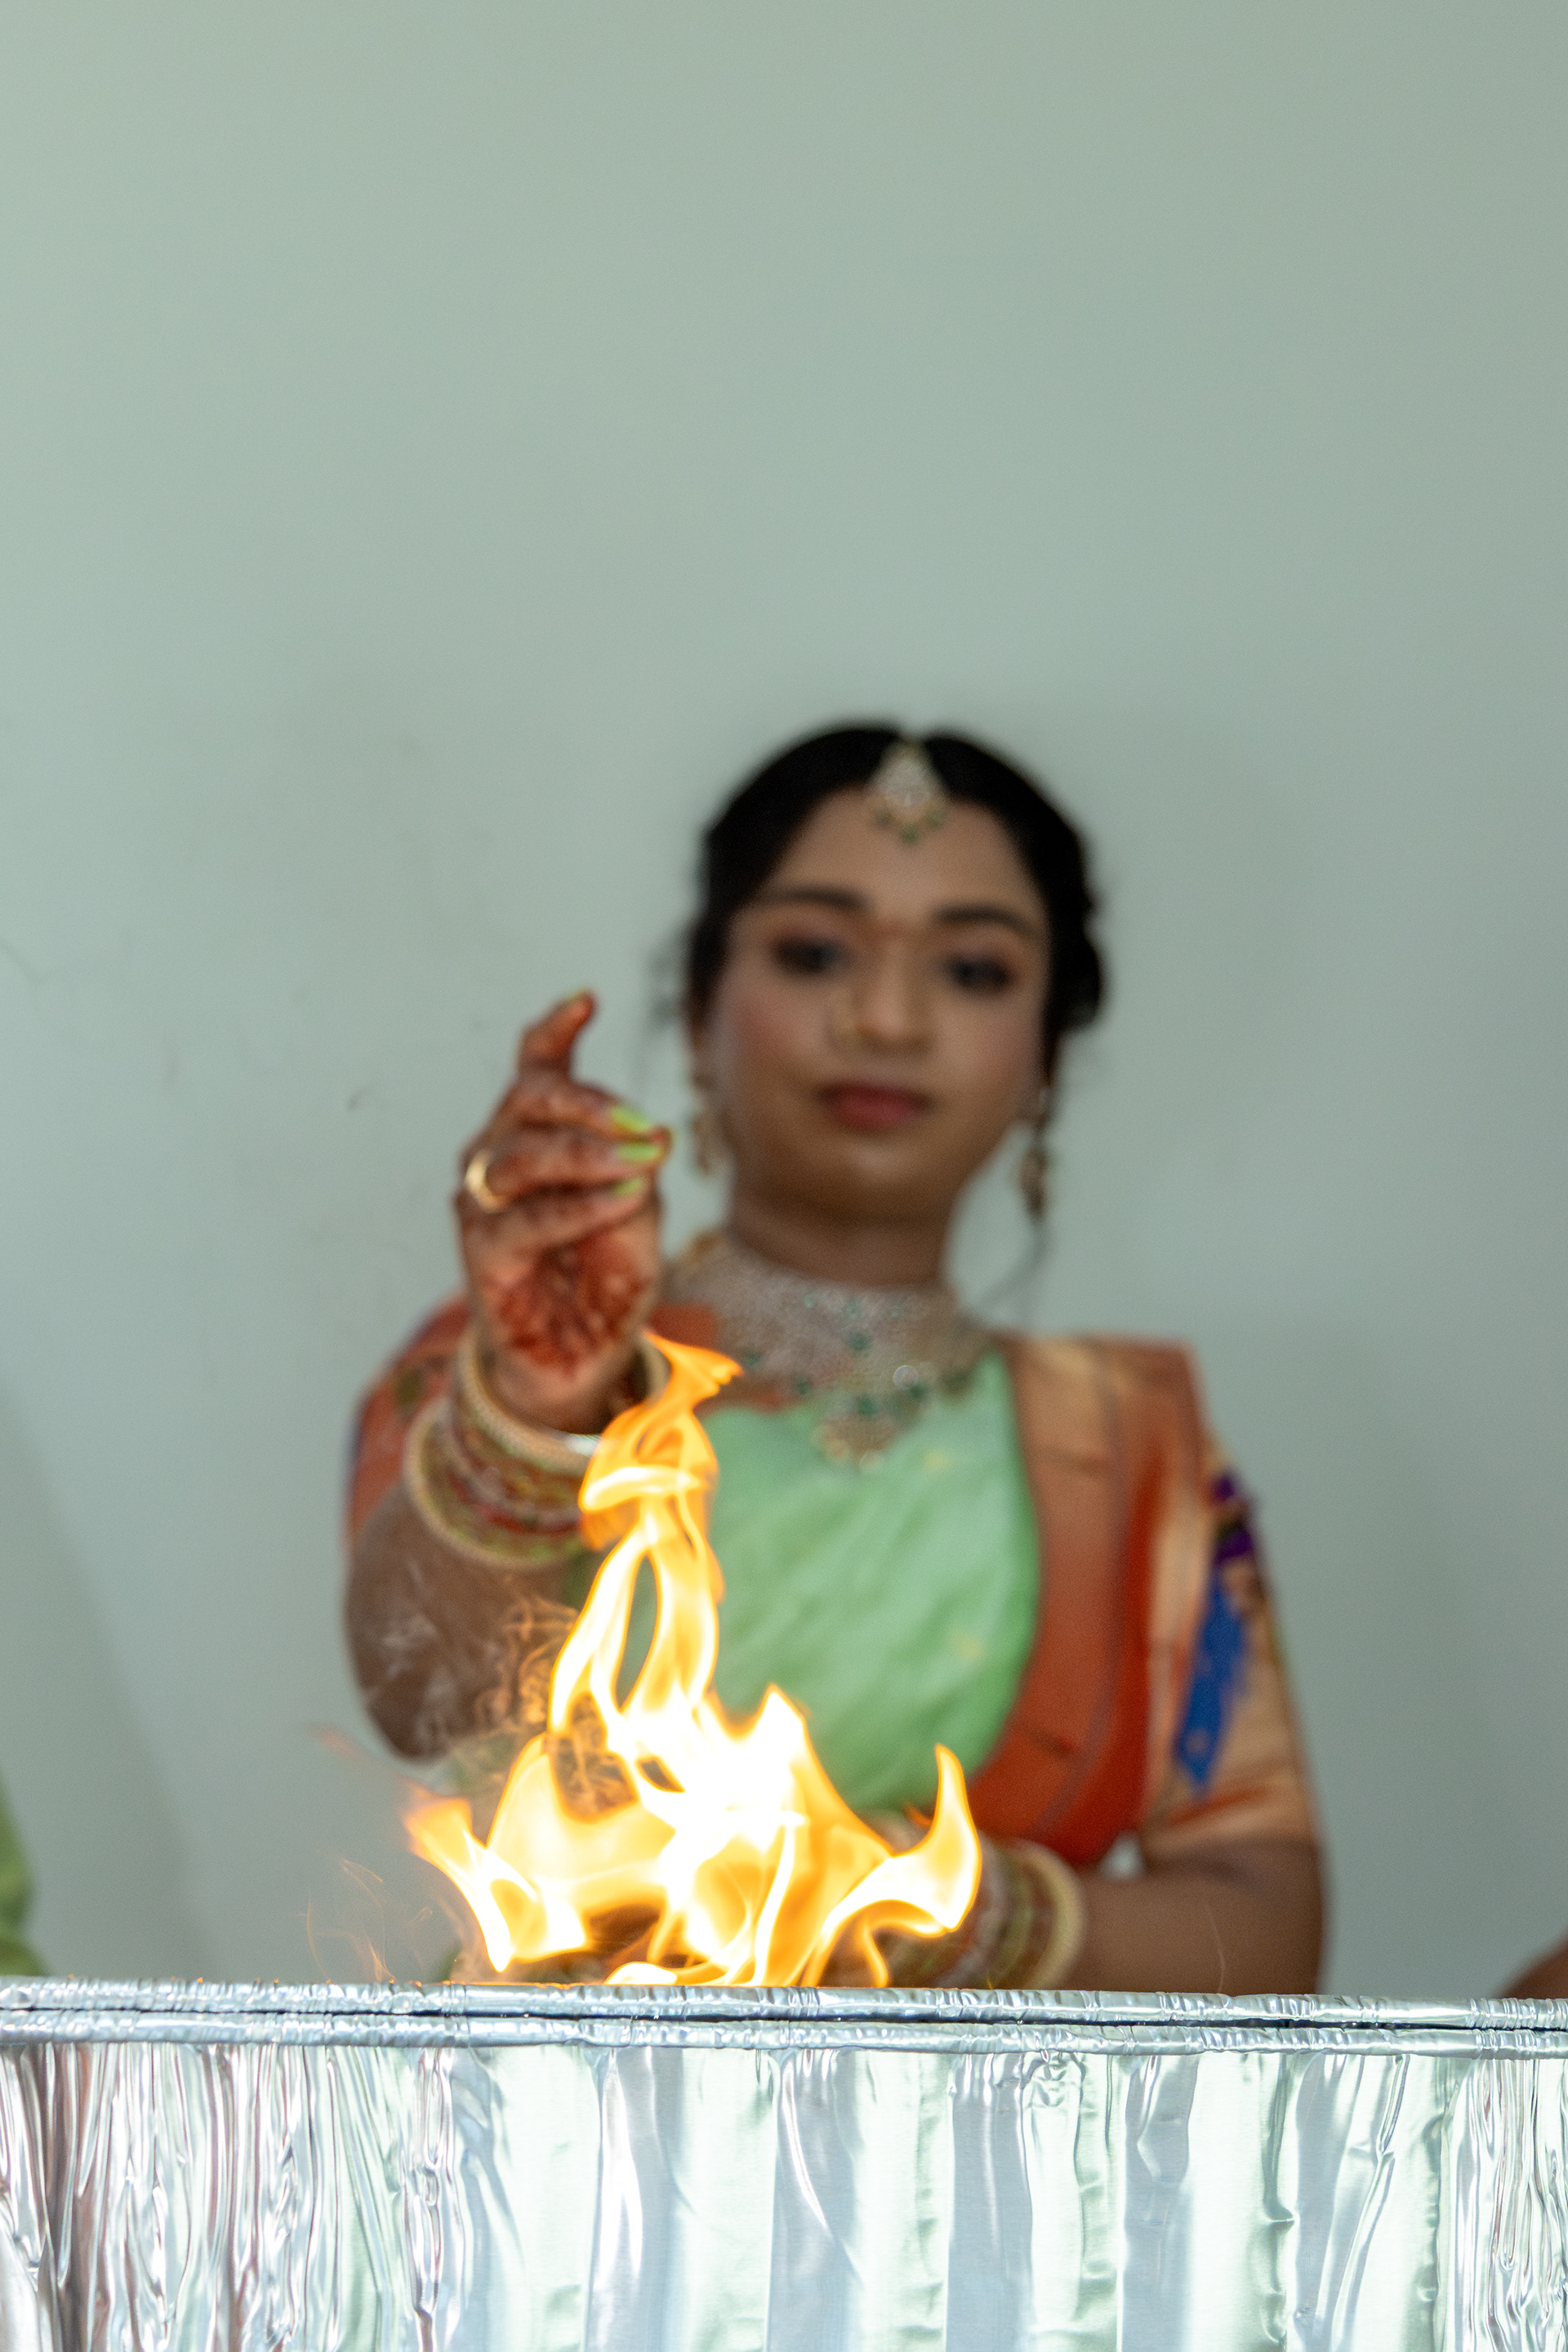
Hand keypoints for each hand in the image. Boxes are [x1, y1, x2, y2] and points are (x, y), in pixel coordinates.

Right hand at [455, 992, 670, 1431]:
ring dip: (589, 1153)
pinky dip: (579, 1206)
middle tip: (639, 1124)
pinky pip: (527, 1218)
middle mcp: (501, 1156)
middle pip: (527, 1097)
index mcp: (538, 1135)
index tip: (587, 1000)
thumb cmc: (605, 1279)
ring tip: (641, 1163)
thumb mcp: (640, 1216)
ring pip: (523, 1153)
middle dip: (586, 1100)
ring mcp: (484, 1203)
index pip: (536, 1068)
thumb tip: (653, 1132)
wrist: (581, 1359)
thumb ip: (641, 1171)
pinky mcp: (483, 1252)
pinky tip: (621, 1199)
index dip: (554, 1031)